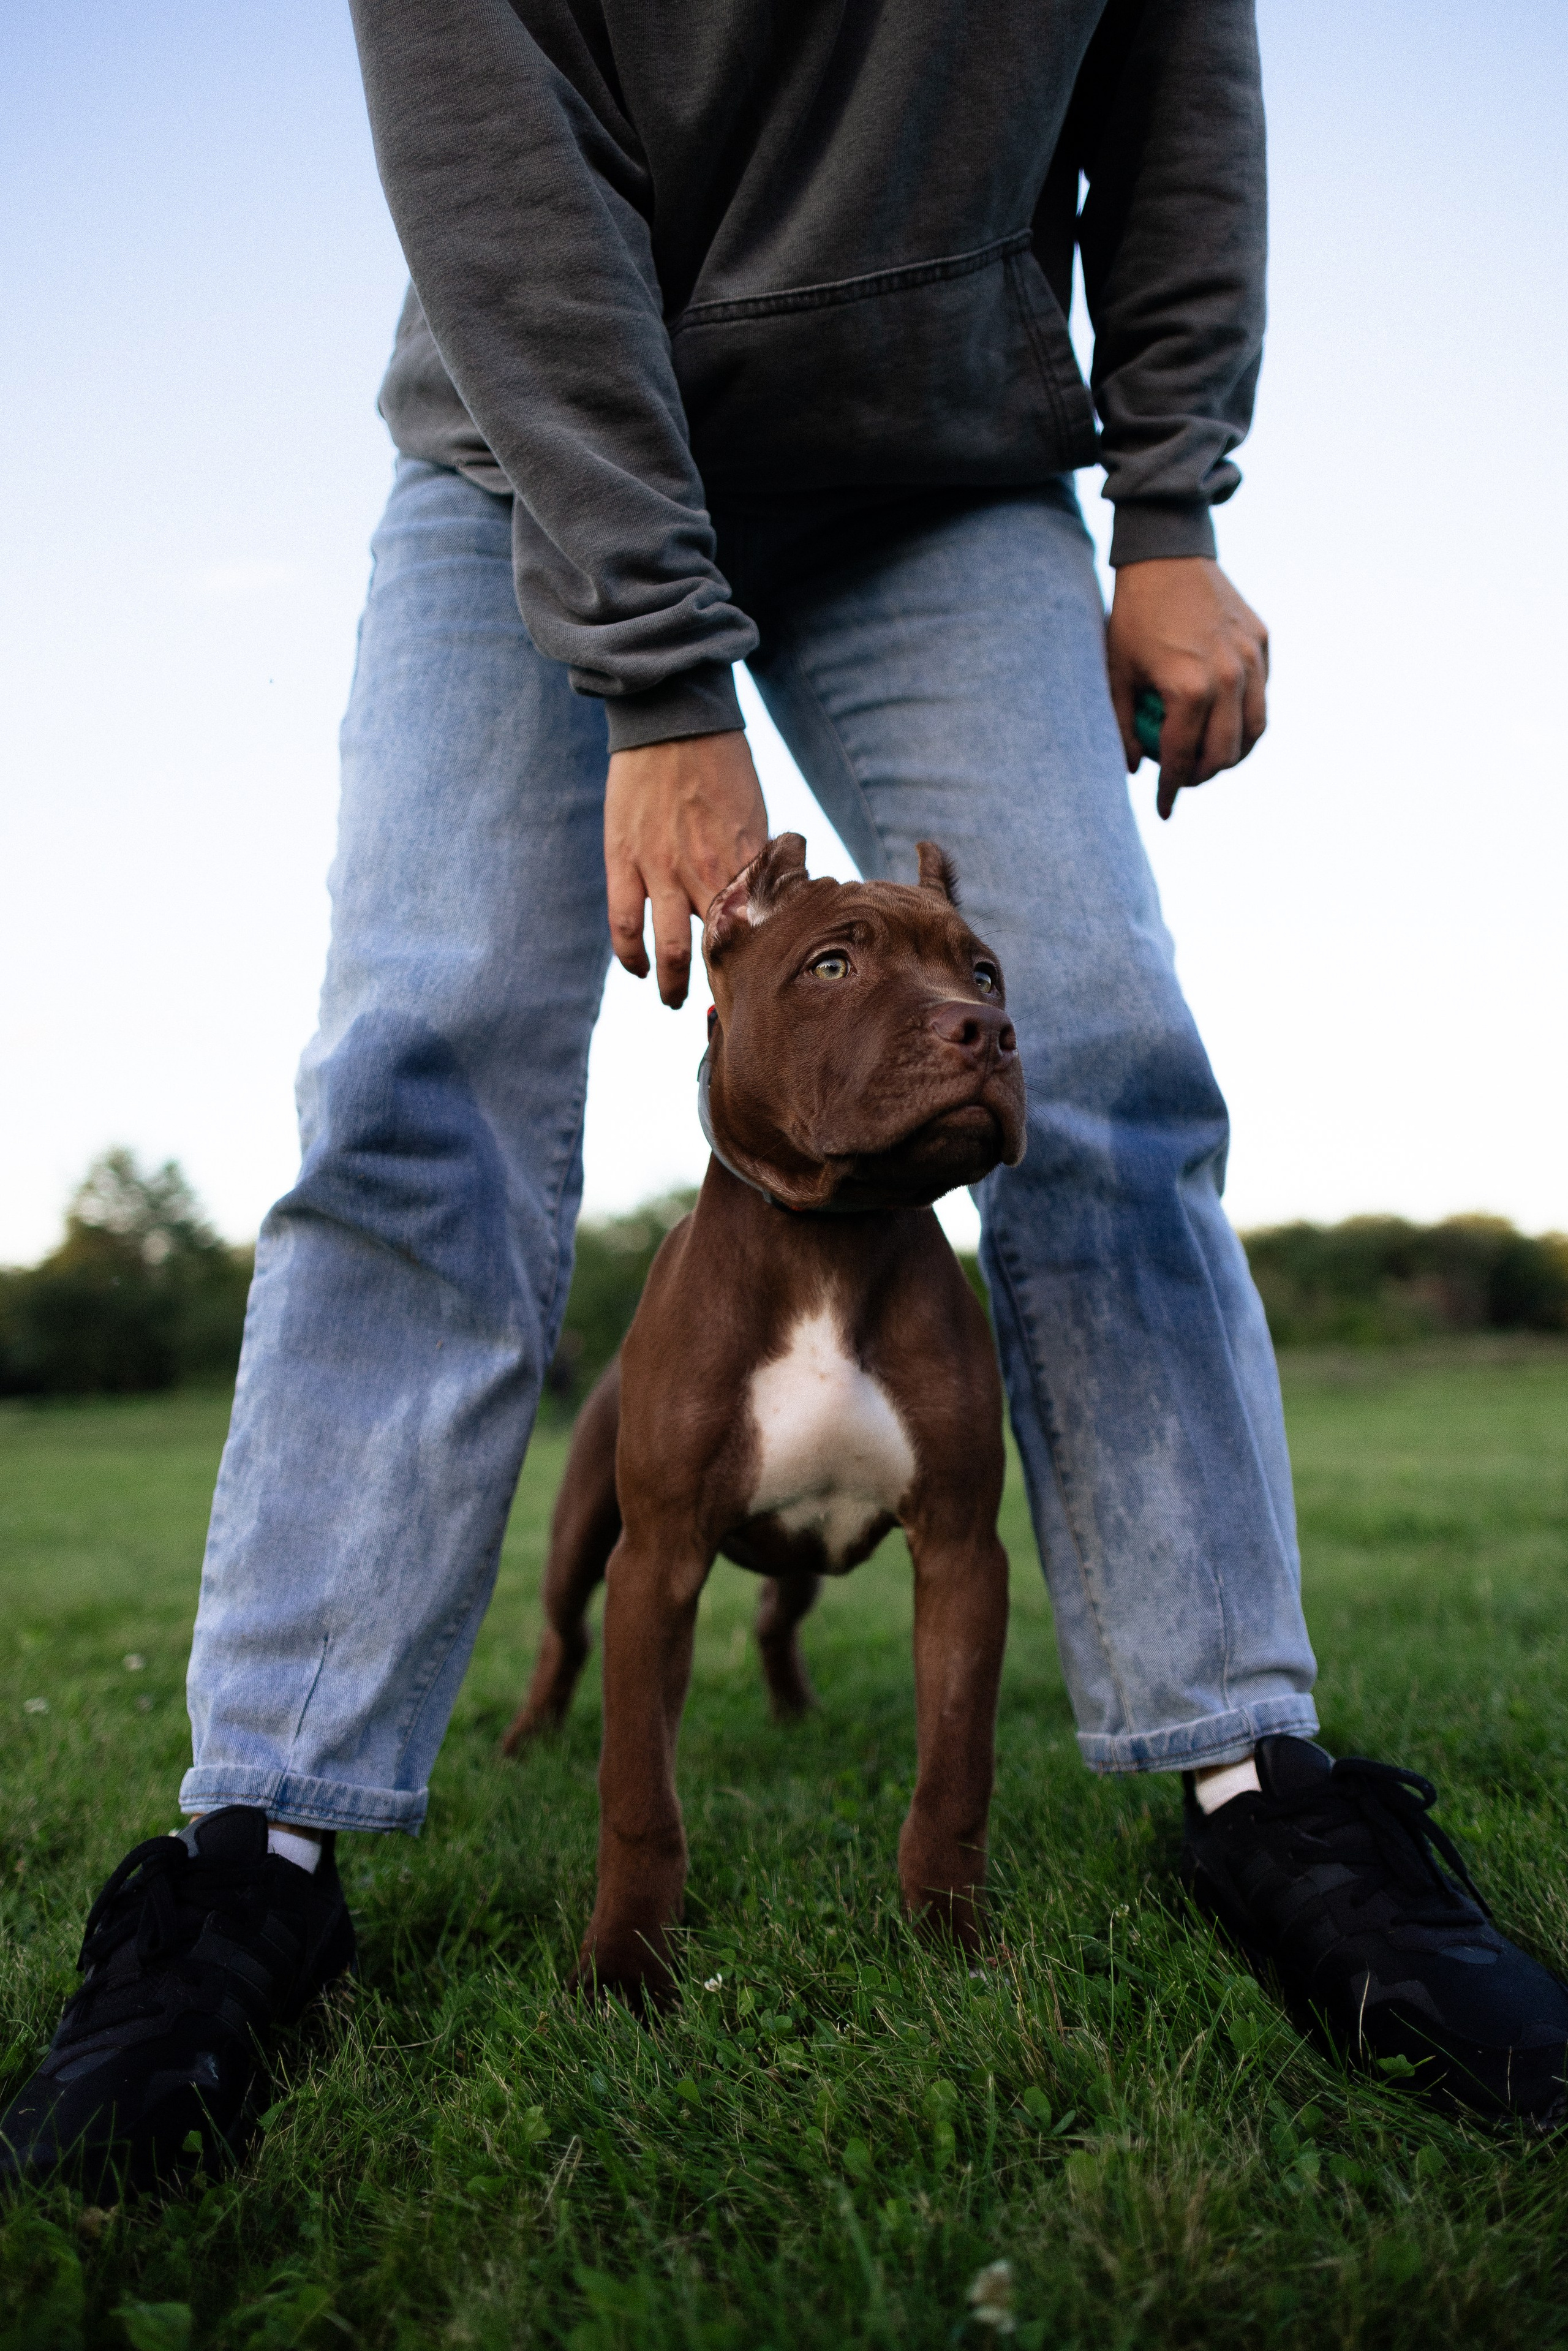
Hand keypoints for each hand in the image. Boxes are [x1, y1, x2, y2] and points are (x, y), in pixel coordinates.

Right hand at [604, 730, 767, 1006]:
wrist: (673, 719)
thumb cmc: (721, 763)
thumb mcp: (754, 813)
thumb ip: (756, 858)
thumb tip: (773, 893)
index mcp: (744, 860)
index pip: (757, 930)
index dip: (760, 965)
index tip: (764, 986)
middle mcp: (706, 872)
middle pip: (719, 949)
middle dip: (721, 984)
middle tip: (724, 1006)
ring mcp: (660, 869)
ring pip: (670, 948)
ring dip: (674, 983)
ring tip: (674, 1001)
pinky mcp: (623, 859)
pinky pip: (623, 923)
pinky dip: (630, 954)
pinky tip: (636, 969)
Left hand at [1106, 558, 1268, 819]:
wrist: (1167, 555)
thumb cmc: (1133, 616)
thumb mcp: (1117, 673)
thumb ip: (1123, 725)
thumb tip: (1131, 770)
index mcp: (1190, 688)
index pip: (1184, 757)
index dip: (1172, 789)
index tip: (1163, 808)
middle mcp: (1229, 676)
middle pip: (1226, 753)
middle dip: (1203, 777)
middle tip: (1184, 780)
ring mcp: (1252, 658)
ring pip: (1255, 730)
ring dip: (1233, 754)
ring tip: (1209, 760)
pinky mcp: (1263, 642)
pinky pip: (1261, 696)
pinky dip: (1245, 717)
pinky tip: (1223, 721)